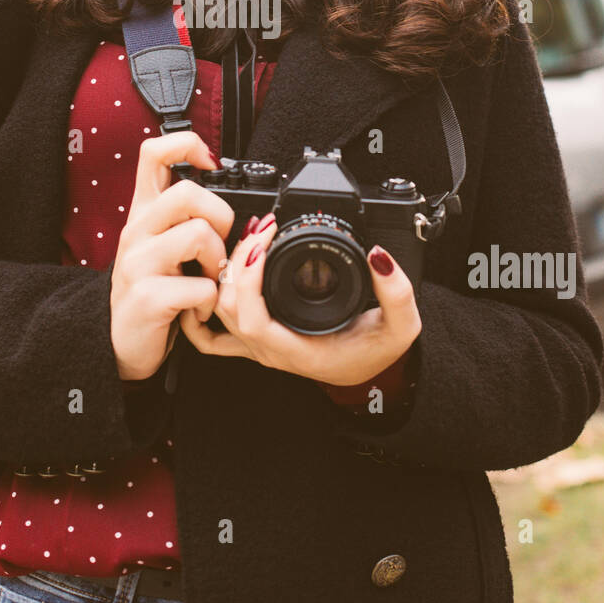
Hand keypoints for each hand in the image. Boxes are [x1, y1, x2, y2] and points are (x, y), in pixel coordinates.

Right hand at [110, 132, 233, 379]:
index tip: (211, 163)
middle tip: (217, 246)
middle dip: (220, 218)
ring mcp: (137, 264)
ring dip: (219, 262)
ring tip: (211, 281)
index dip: (186, 144)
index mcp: (144, 212)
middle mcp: (137, 231)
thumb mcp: (162, 244)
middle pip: (187, 193)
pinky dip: (210, 302)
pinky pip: (200, 286)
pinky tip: (198, 311)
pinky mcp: (146, 298)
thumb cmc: (152, 290)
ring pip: (198, 235)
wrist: (120, 344)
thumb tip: (224, 190)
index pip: (153, 153)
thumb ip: (183, 216)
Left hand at [178, 217, 421, 386]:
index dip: (247, 279)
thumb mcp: (402, 326)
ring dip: (225, 272)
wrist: (370, 373)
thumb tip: (379, 256)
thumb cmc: (379, 353)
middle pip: (228, 308)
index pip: (252, 320)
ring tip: (250, 238)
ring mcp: (258, 347)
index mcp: (297, 349)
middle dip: (237, 261)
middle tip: (262, 228)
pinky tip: (209, 281)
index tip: (263, 243)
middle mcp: (270, 350)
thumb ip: (397, 293)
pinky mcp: (254, 339)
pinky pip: (212, 335)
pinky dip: (201, 311)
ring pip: (219, 311)